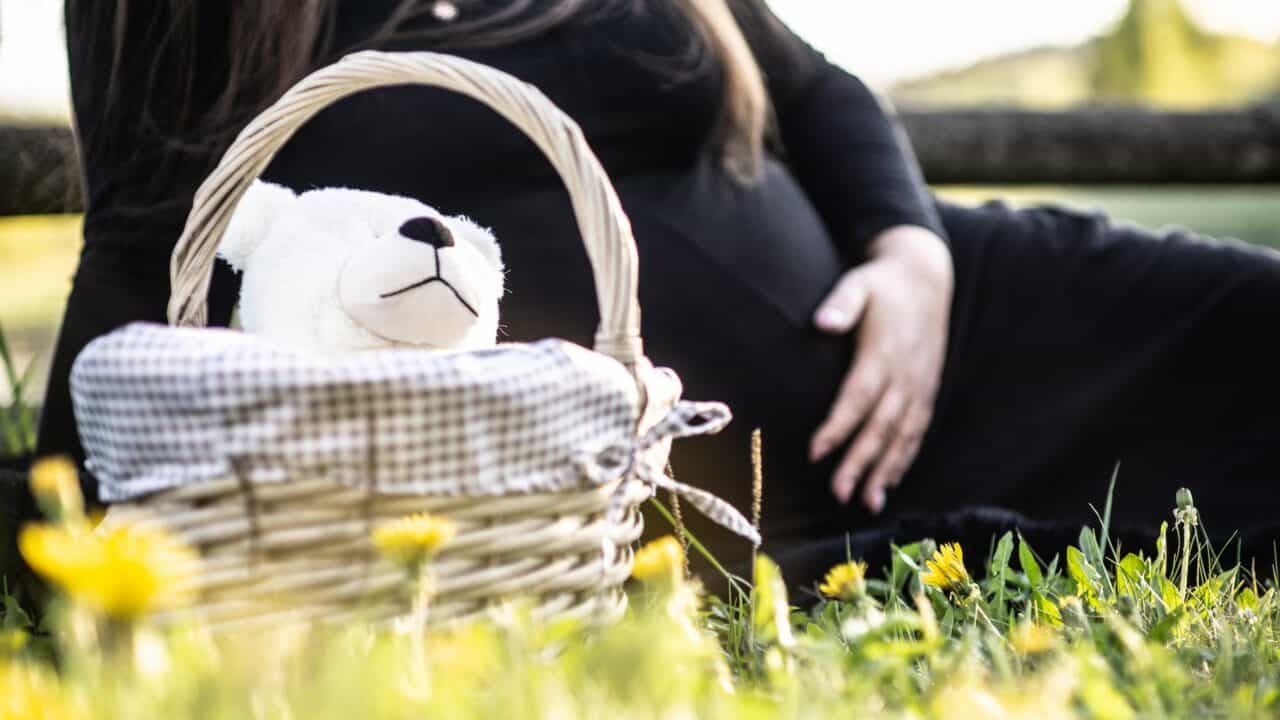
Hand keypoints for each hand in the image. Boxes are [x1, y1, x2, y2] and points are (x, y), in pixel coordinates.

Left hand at [809, 225, 952, 512]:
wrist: (928, 277)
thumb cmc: (883, 284)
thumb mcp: (859, 283)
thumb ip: (841, 302)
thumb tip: (822, 321)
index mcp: (884, 352)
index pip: (859, 397)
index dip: (839, 426)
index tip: (816, 452)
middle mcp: (906, 375)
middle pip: (881, 426)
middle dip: (860, 462)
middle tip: (838, 493)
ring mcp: (920, 385)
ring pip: (902, 436)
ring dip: (885, 471)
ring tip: (866, 503)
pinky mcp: (928, 390)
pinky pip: (917, 430)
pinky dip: (904, 458)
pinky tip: (889, 482)